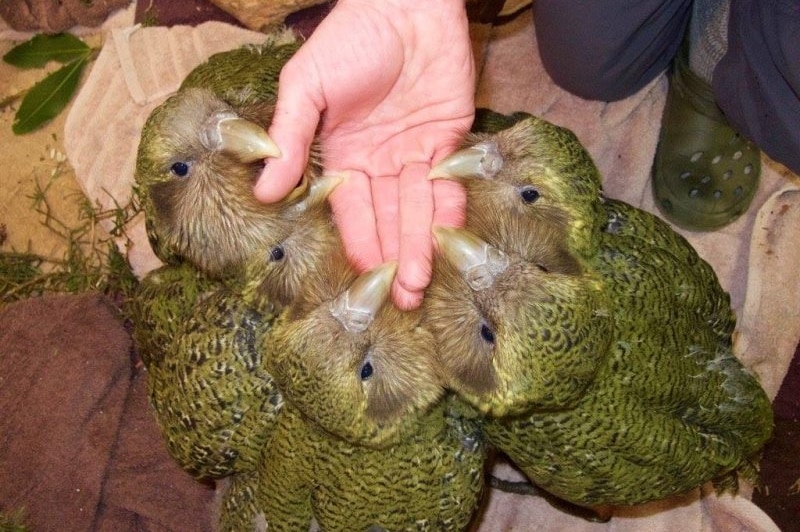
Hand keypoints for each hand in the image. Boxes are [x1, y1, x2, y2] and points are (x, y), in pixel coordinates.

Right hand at [254, 0, 474, 308]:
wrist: (404, 2)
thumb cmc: (349, 39)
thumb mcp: (306, 87)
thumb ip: (291, 138)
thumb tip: (263, 192)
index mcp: (342, 154)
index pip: (349, 209)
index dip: (357, 241)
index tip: (363, 278)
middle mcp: (379, 162)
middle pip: (386, 218)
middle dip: (391, 258)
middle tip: (397, 300)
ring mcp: (414, 153)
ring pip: (417, 209)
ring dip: (418, 247)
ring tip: (417, 287)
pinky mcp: (447, 140)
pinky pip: (448, 184)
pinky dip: (446, 213)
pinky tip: (443, 246)